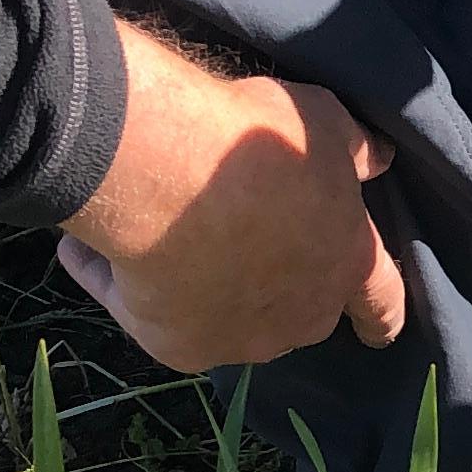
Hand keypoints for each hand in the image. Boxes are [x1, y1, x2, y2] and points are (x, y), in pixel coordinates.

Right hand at [57, 21, 407, 371]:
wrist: (168, 176)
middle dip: (281, 289)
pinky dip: (118, 281)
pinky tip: (90, 248)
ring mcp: (240, 340)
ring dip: (201, 285)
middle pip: (301, 315)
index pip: (382, 303)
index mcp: (348, 264)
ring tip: (156, 234)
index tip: (378, 332)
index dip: (380, 316)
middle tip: (243, 243)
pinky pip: (146, 313)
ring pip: (225, 317)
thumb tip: (379, 159)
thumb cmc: (258, 143)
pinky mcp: (177, 348)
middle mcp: (301, 317)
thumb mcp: (323, 123)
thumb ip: (355, 148)